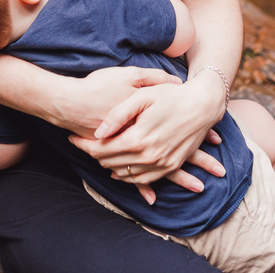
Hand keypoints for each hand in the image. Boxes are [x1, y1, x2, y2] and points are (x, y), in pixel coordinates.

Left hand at [69, 72, 225, 188]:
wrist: (203, 104)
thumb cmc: (171, 96)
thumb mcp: (141, 96)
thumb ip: (117, 116)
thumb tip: (97, 132)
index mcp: (138, 139)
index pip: (101, 149)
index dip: (83, 144)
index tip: (72, 137)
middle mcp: (149, 156)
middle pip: (110, 162)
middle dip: (93, 154)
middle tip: (81, 144)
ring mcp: (161, 163)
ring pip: (125, 173)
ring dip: (108, 166)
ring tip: (97, 153)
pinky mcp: (171, 166)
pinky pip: (144, 179)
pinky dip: (129, 177)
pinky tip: (120, 170)